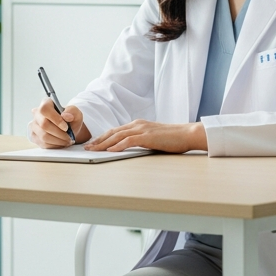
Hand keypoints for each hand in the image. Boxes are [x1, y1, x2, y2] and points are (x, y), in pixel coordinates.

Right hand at [29, 99, 88, 147]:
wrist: (68, 129)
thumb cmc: (70, 119)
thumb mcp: (76, 113)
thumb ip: (72, 112)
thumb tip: (65, 116)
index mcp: (46, 103)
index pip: (45, 109)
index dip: (55, 119)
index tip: (66, 127)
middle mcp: (37, 114)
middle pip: (44, 124)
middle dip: (59, 133)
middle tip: (69, 137)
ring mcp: (34, 126)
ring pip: (43, 136)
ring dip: (58, 141)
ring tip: (67, 141)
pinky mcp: (34, 136)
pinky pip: (43, 144)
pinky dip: (55, 145)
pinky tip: (61, 143)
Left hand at [84, 120, 206, 152]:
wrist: (187, 134)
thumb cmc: (172, 138)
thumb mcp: (153, 138)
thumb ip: (141, 140)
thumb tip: (130, 148)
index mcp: (137, 124)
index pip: (116, 131)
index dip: (103, 137)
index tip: (94, 144)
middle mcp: (137, 124)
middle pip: (113, 132)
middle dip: (99, 140)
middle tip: (88, 148)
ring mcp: (141, 129)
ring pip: (117, 136)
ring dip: (104, 144)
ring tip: (94, 150)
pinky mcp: (147, 137)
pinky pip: (128, 141)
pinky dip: (118, 146)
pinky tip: (110, 151)